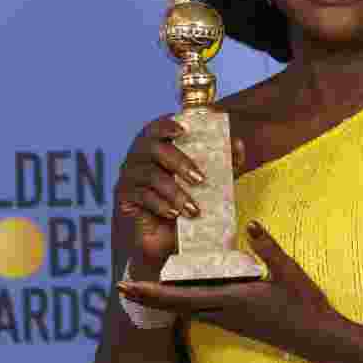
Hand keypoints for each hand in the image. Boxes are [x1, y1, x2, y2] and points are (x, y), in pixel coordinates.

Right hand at [115, 115, 245, 279]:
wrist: (164, 238)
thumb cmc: (186, 200)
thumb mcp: (210, 182)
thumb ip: (224, 162)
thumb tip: (238, 144)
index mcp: (158, 144)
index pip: (157, 127)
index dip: (167, 124)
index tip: (183, 130)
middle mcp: (140, 155)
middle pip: (154, 148)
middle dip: (179, 162)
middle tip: (200, 180)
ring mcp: (129, 174)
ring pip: (150, 175)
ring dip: (175, 192)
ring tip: (193, 209)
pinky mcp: (123, 195)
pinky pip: (141, 195)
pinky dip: (160, 204)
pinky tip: (174, 214)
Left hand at [117, 221, 344, 362]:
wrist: (320, 340)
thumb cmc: (306, 305)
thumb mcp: (289, 271)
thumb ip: (267, 247)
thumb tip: (249, 223)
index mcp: (234, 300)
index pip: (184, 297)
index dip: (153, 292)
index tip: (127, 285)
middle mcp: (227, 313)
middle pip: (178, 306)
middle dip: (149, 296)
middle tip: (120, 286)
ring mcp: (232, 320)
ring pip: (190, 309)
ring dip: (166, 299)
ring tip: (145, 286)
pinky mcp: (239, 322)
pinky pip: (204, 310)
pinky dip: (187, 300)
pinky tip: (184, 292)